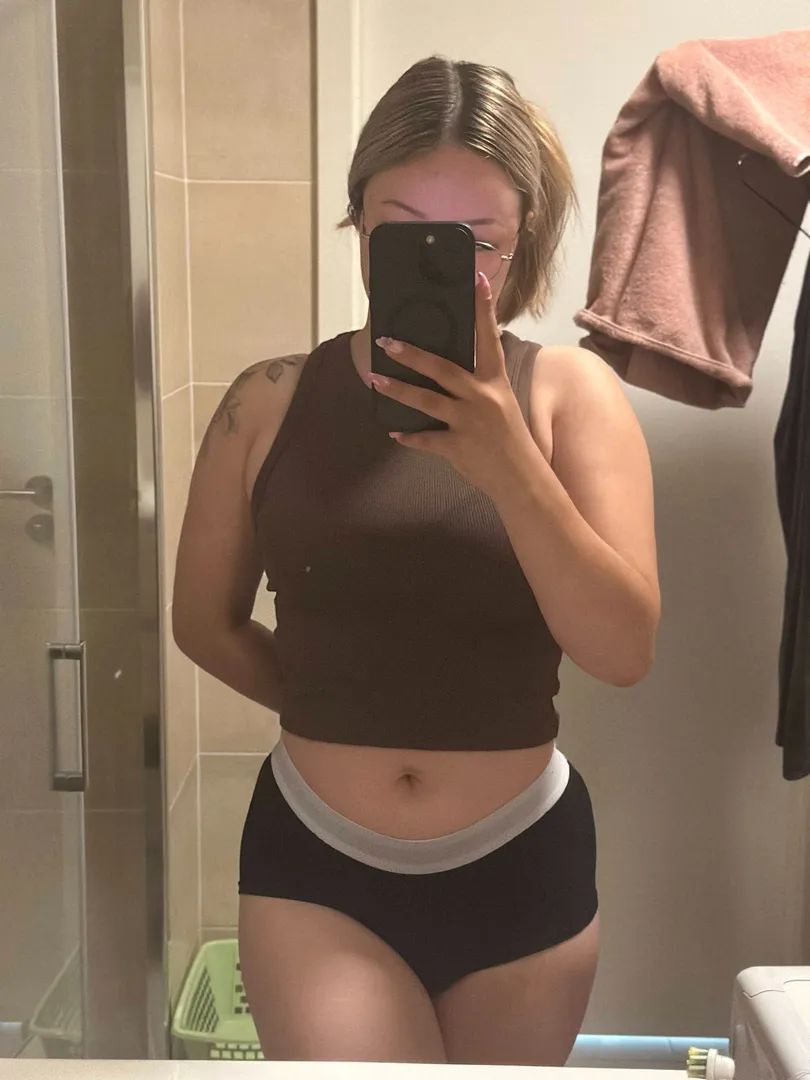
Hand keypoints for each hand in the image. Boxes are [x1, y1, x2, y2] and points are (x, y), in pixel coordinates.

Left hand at [366, 272, 538, 498]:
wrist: (522, 480)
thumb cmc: (510, 439)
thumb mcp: (502, 404)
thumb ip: (478, 386)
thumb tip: (447, 370)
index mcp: (496, 382)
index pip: (489, 338)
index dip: (484, 309)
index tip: (476, 280)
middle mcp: (482, 398)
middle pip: (443, 369)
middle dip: (412, 354)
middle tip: (387, 342)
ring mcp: (469, 423)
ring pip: (427, 401)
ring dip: (398, 390)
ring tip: (375, 380)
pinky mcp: (457, 447)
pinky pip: (426, 440)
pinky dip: (410, 437)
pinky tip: (394, 431)